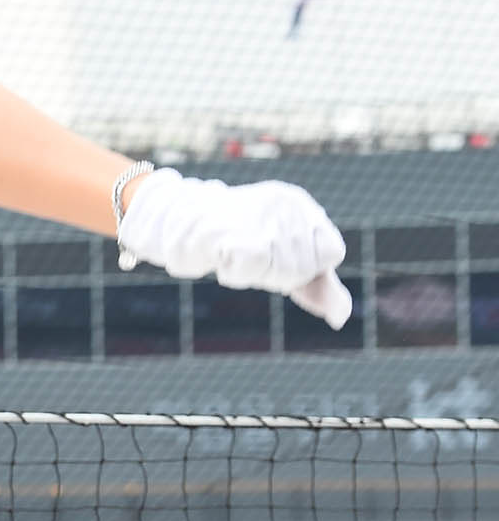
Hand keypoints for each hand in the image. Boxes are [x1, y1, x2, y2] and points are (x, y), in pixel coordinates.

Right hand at [117, 168, 352, 328]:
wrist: (179, 221)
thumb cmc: (238, 242)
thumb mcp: (285, 262)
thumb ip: (318, 286)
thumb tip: (340, 318)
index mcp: (300, 205)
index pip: (331, 251)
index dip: (308, 268)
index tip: (278, 260)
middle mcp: (281, 203)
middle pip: (302, 267)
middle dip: (277, 275)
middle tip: (251, 257)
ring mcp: (254, 213)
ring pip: (280, 271)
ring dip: (253, 275)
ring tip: (232, 254)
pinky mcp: (225, 228)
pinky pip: (247, 268)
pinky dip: (234, 273)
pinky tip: (222, 260)